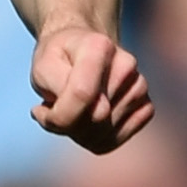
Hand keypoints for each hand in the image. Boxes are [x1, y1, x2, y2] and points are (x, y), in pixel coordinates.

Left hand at [28, 23, 151, 153]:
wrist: (78, 53)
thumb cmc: (58, 61)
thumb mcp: (42, 69)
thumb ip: (60, 90)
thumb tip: (98, 114)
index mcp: (99, 46)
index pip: (82, 95)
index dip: (57, 114)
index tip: (41, 110)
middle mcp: (126, 64)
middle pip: (96, 119)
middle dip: (69, 124)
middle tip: (56, 107)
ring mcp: (139, 86)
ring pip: (104, 134)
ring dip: (81, 131)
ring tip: (74, 109)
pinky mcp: (145, 107)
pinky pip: (114, 140)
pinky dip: (96, 137)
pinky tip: (88, 118)